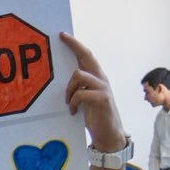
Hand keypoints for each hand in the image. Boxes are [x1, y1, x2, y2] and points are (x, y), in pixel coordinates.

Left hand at [58, 32, 127, 152]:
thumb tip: (60, 79)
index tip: (63, 35)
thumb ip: (77, 87)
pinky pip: (80, 93)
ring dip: (69, 89)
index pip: (86, 56)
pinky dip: (72, 102)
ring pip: (79, 75)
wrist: (109, 134)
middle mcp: (101, 79)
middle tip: (62, 38)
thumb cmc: (94, 116)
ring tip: (69, 103)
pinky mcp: (102, 99)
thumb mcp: (83, 98)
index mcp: (96, 78)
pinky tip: (73, 111)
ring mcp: (103, 88)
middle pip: (87, 56)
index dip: (75, 44)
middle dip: (74, 46)